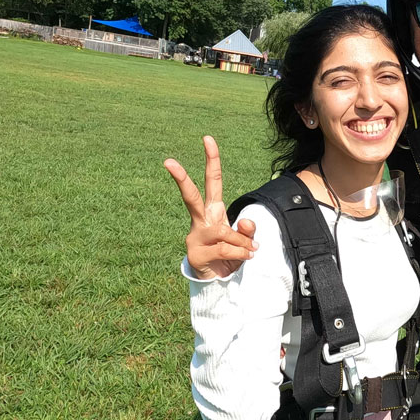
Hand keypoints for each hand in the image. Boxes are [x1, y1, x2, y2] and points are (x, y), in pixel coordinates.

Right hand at [164, 136, 257, 279]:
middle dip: (181, 178)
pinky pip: (224, 249)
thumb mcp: (244, 240)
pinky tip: (247, 257)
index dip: (212, 160)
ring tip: (251, 250)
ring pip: (221, 230)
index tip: (207, 138)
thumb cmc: (230, 255)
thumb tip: (247, 223)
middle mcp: (201, 220)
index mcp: (213, 211)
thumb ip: (247, 230)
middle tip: (168, 161)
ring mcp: (195, 237)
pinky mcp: (195, 254)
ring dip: (241, 241)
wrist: (218, 281)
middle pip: (191, 196)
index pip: (212, 181)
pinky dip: (240, 252)